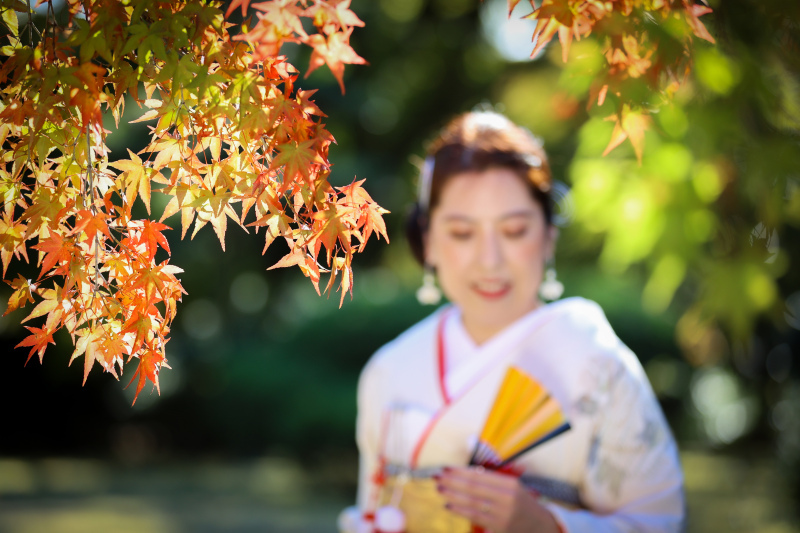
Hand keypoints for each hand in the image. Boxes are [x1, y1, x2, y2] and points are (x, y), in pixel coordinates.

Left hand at [435, 466, 560, 532]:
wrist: (541, 527)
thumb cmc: (522, 504)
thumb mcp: (513, 488)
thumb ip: (492, 481)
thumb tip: (465, 474)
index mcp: (510, 484)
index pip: (480, 475)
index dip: (460, 471)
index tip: (446, 467)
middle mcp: (507, 498)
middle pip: (473, 487)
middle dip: (452, 480)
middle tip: (436, 476)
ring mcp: (503, 514)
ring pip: (471, 502)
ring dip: (452, 495)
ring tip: (439, 488)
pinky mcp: (499, 528)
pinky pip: (474, 517)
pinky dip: (459, 510)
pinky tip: (448, 505)